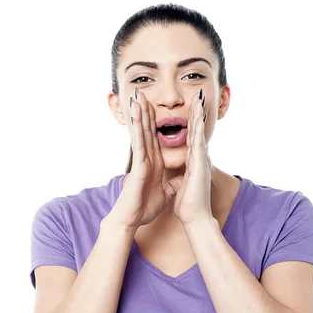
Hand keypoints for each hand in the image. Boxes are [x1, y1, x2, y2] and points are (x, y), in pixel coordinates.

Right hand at [106, 88, 182, 230]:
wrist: (132, 219)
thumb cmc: (144, 207)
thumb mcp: (166, 193)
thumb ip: (172, 184)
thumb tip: (180, 181)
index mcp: (153, 162)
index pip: (154, 137)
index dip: (155, 121)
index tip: (156, 106)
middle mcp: (145, 157)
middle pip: (146, 130)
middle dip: (145, 111)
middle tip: (142, 93)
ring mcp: (140, 159)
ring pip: (140, 132)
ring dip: (138, 113)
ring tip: (137, 96)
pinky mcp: (137, 165)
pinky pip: (139, 143)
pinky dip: (137, 128)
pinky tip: (137, 115)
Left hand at [172, 88, 213, 225]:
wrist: (195, 217)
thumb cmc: (189, 204)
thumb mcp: (182, 185)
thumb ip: (182, 177)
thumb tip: (181, 176)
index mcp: (193, 162)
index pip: (191, 138)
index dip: (190, 123)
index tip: (190, 108)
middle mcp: (198, 158)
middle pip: (197, 131)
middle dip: (196, 113)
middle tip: (198, 96)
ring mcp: (200, 160)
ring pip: (198, 133)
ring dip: (198, 115)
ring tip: (199, 99)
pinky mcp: (199, 164)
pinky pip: (197, 143)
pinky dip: (196, 129)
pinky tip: (197, 117)